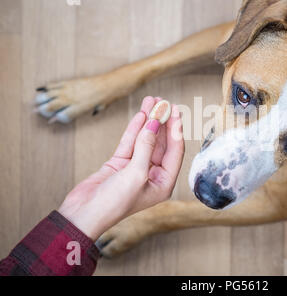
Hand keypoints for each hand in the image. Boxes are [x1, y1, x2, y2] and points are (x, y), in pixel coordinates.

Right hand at [58, 96, 183, 240]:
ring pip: (145, 139)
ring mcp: (135, 168)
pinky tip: (141, 114)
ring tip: (151, 100)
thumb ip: (146, 146)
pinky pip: (131, 142)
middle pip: (161, 143)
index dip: (175, 129)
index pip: (175, 151)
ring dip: (148, 121)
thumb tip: (155, 122)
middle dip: (162, 122)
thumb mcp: (135, 174)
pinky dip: (135, 128)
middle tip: (163, 101)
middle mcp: (152, 175)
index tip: (175, 110)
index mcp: (163, 183)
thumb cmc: (114, 202)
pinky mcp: (120, 164)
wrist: (83, 213)